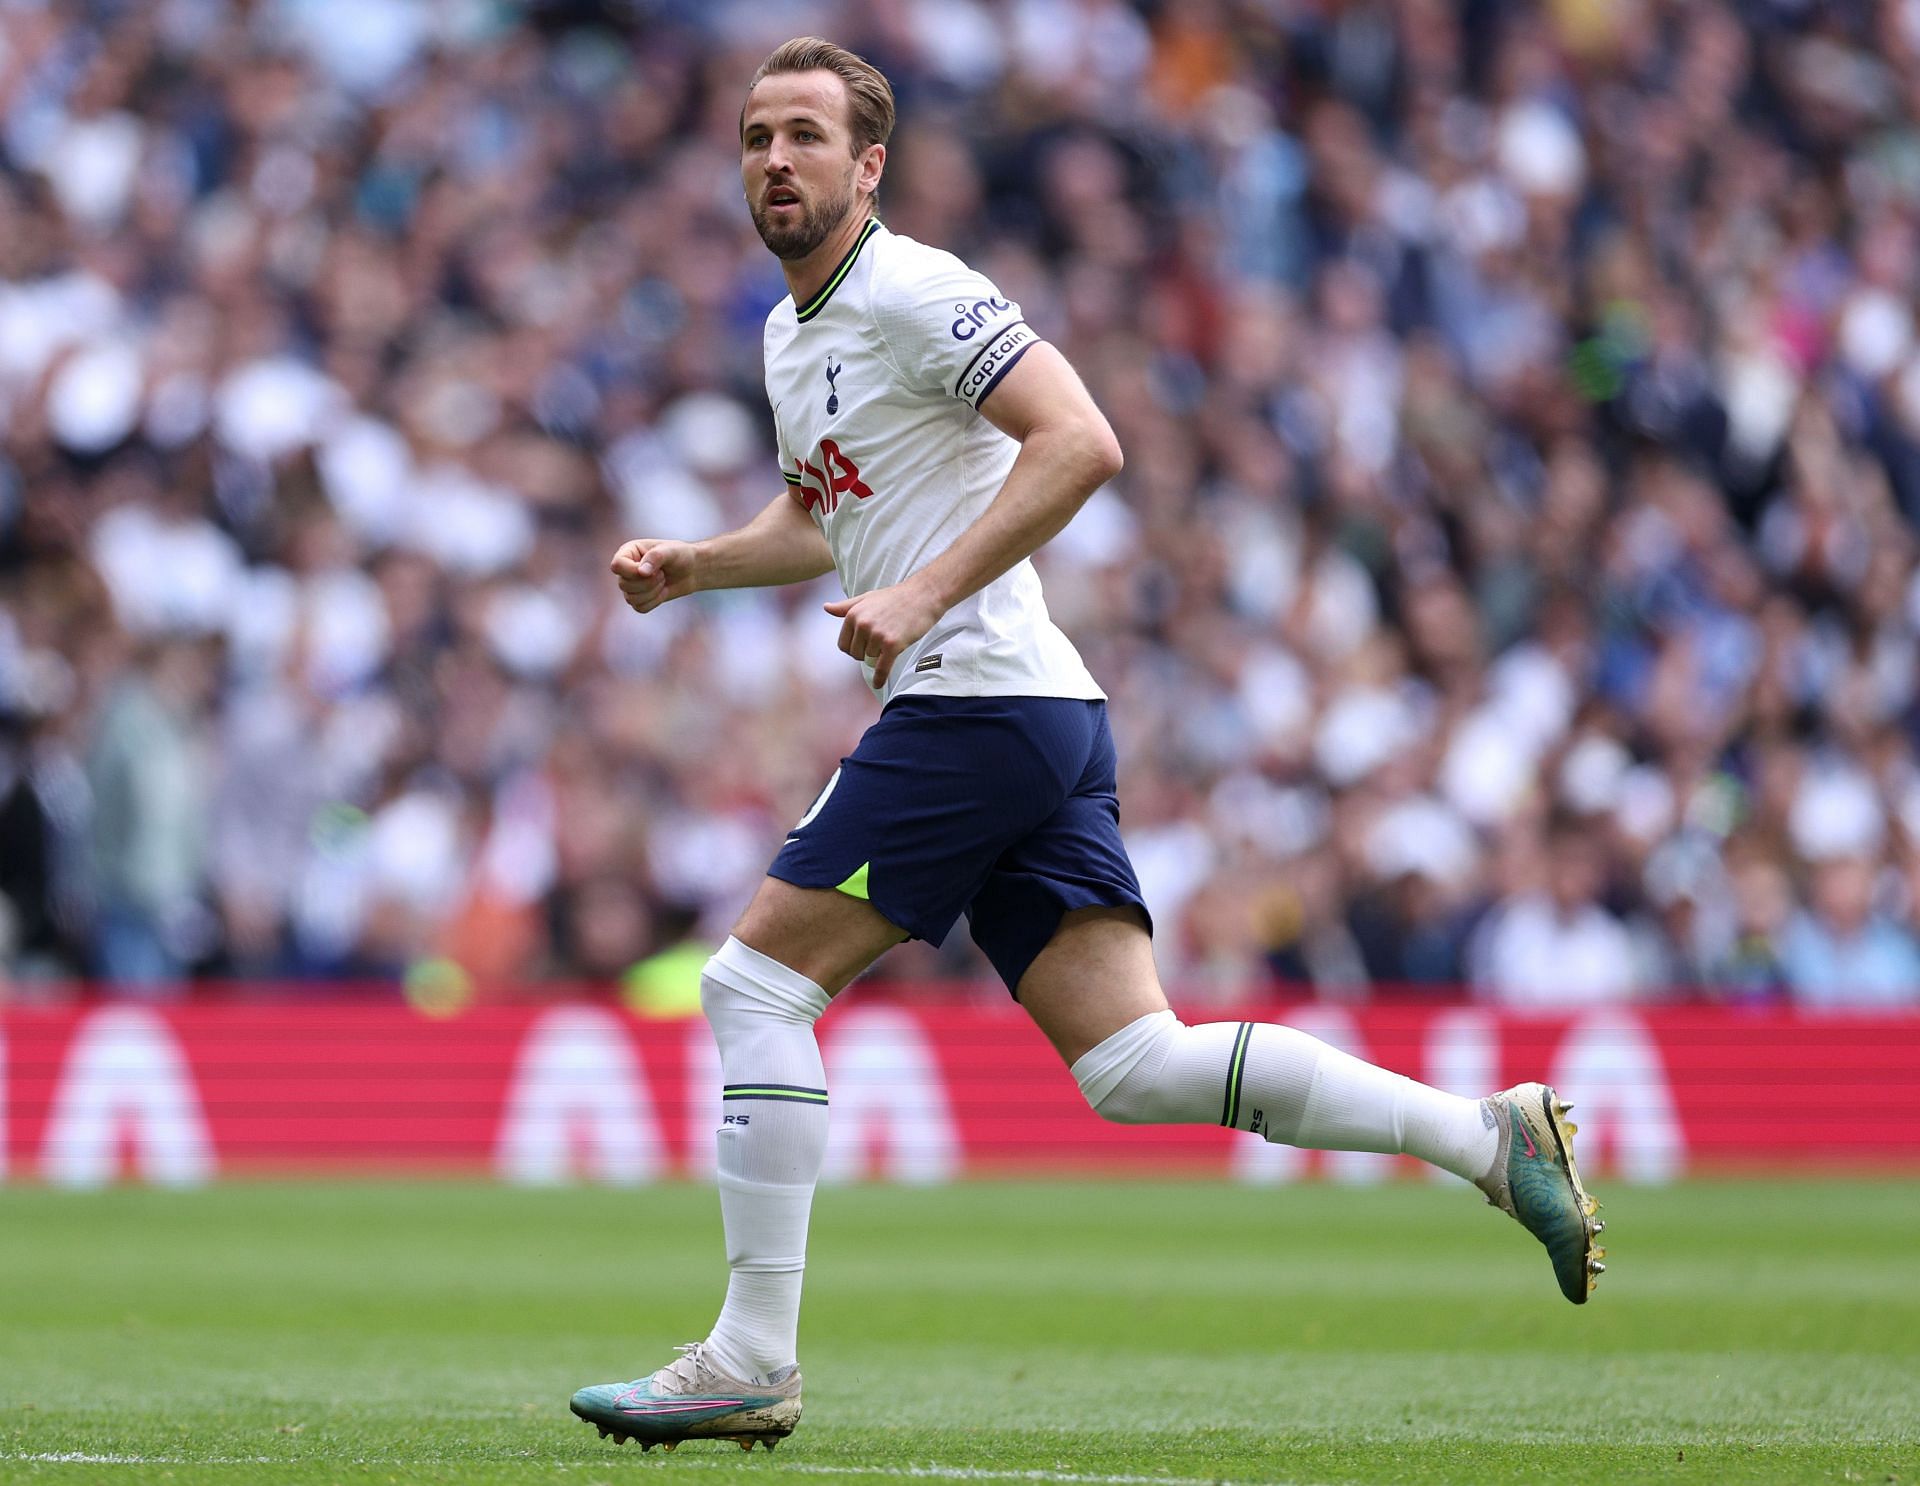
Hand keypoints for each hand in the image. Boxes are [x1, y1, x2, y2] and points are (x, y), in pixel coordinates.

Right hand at [611, 539, 698, 612]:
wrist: (691, 569)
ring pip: (631, 598)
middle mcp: (626, 569)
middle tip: (662, 573)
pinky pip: (640, 608)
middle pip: (623, 585)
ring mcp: (631, 585)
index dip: (632, 571)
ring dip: (652, 592)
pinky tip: (663, 591)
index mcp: (628, 552)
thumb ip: (656, 557)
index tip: (652, 570)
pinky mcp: (638, 599)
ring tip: (663, 580)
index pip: (617, 565)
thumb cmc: (680, 555)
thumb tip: (641, 572)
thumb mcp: (671, 551)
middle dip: (648, 582)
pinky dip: (654, 601)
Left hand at [823, 580, 945, 689]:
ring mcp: (877, 635)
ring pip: (871, 659)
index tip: (864, 647)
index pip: (843, 645)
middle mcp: (863, 625)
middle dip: (866, 654)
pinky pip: (882, 667)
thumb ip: (846, 607)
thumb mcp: (867, 598)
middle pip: (856, 654)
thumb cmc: (895, 597)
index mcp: (853, 615)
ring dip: (880, 656)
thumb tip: (825, 608)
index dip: (854, 649)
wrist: (923, 595)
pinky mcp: (892, 644)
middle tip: (880, 645)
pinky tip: (879, 684)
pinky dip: (880, 678)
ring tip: (892, 640)